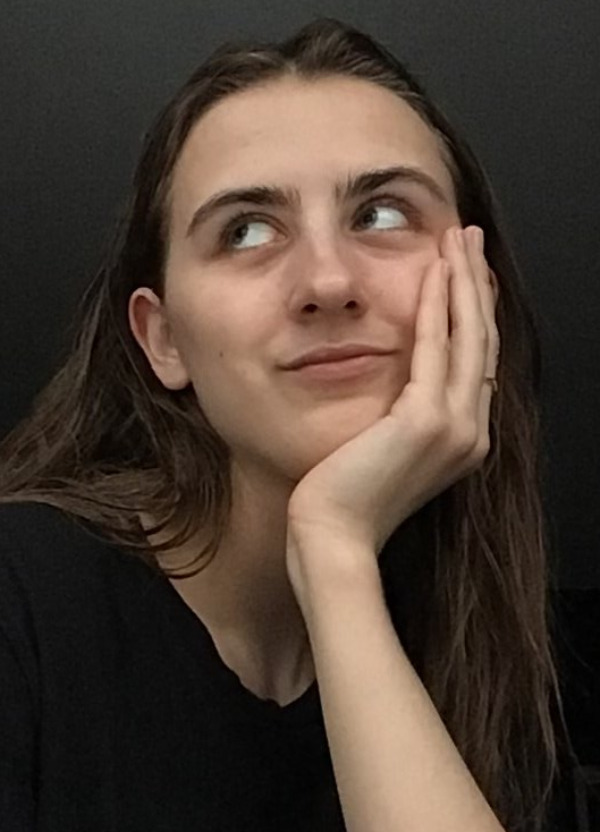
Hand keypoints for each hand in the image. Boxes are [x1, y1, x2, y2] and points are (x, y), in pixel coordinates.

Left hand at [286, 225, 498, 559]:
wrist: (332, 536)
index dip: (476, 312)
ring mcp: (455, 428)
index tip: (467, 274)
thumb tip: (396, 386)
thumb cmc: (346, 498)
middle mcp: (470, 433)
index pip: (476, 361)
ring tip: (460, 238)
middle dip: (478, 284)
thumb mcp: (383, 451)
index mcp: (463, 441)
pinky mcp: (427, 422)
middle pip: (483, 342)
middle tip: (470, 239)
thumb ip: (400, 418)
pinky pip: (434, 348)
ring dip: (464, 281)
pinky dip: (436, 306)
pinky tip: (434, 271)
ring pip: (469, 336)